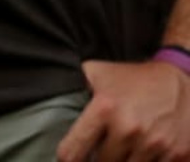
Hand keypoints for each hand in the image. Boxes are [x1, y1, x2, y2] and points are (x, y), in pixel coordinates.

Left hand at [57, 59, 189, 161]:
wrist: (180, 81)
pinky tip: (143, 155)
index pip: (74, 151)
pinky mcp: (178, 156)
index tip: (68, 161)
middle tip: (100, 151)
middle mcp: (129, 129)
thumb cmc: (132, 78)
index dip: (67, 160)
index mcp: (105, 109)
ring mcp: (156, 146)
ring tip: (122, 151)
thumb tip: (50, 95)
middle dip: (99, 160)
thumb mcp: (98, 72)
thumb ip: (75, 86)